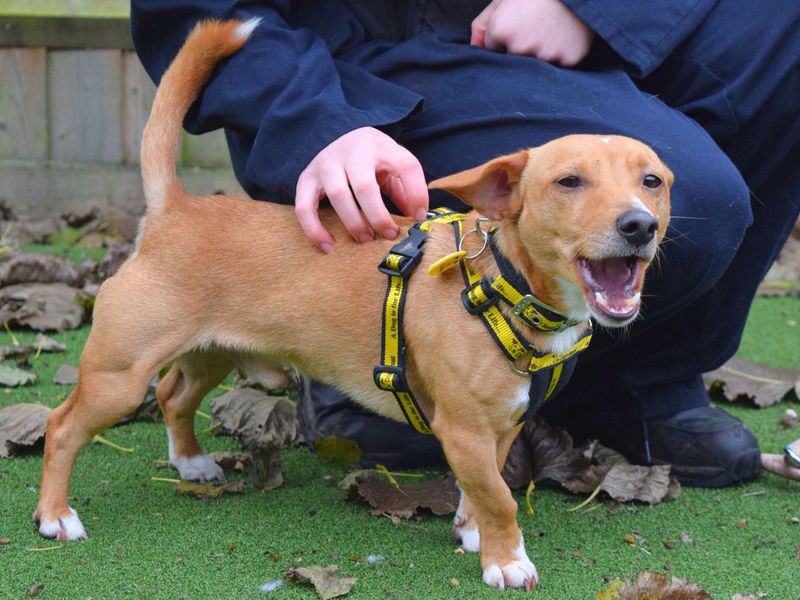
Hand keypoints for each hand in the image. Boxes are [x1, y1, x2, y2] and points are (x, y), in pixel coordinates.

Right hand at [295, 127, 428, 251]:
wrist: (343, 139)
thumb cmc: (374, 161)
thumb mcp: (394, 166)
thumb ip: (407, 189)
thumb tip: (418, 218)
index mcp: (381, 146)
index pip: (406, 166)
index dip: (416, 194)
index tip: (419, 216)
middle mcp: (352, 151)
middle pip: (366, 187)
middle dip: (379, 216)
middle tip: (389, 234)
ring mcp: (326, 163)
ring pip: (338, 196)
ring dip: (354, 223)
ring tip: (366, 239)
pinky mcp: (306, 177)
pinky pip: (305, 207)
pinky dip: (315, 229)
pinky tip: (328, 246)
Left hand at [471, 0, 594, 66]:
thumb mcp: (504, 0)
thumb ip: (482, 24)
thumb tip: (473, 48)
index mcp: (501, 29)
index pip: (491, 49)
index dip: (504, 36)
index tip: (518, 23)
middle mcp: (519, 47)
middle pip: (511, 60)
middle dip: (519, 49)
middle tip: (535, 27)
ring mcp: (544, 56)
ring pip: (534, 66)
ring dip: (540, 54)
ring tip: (550, 31)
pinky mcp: (568, 60)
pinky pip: (559, 67)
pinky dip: (562, 55)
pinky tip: (565, 38)